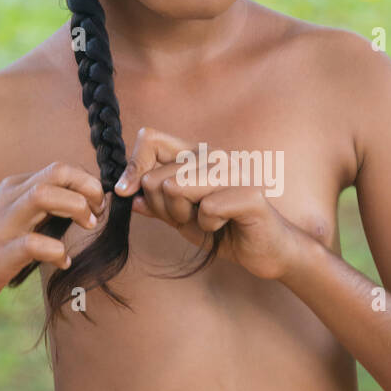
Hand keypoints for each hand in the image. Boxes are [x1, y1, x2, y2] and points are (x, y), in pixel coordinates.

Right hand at [0, 162, 105, 318]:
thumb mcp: (14, 220)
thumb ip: (42, 210)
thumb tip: (83, 204)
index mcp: (12, 190)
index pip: (58, 169)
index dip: (86, 182)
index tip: (99, 204)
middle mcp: (6, 201)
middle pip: (55, 174)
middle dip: (86, 188)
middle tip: (98, 213)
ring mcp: (1, 227)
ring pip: (42, 197)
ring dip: (74, 208)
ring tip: (87, 226)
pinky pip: (33, 244)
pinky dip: (57, 252)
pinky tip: (63, 262)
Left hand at [114, 127, 303, 280]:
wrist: (266, 252)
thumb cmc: (225, 232)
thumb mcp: (182, 218)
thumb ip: (156, 203)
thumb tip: (124, 191)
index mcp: (196, 156)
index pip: (151, 139)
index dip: (133, 167)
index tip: (128, 193)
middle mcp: (215, 157)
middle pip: (157, 175)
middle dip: (161, 208)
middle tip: (185, 220)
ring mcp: (234, 172)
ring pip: (177, 187)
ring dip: (182, 216)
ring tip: (203, 224)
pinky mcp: (250, 194)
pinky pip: (208, 209)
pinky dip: (208, 227)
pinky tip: (223, 228)